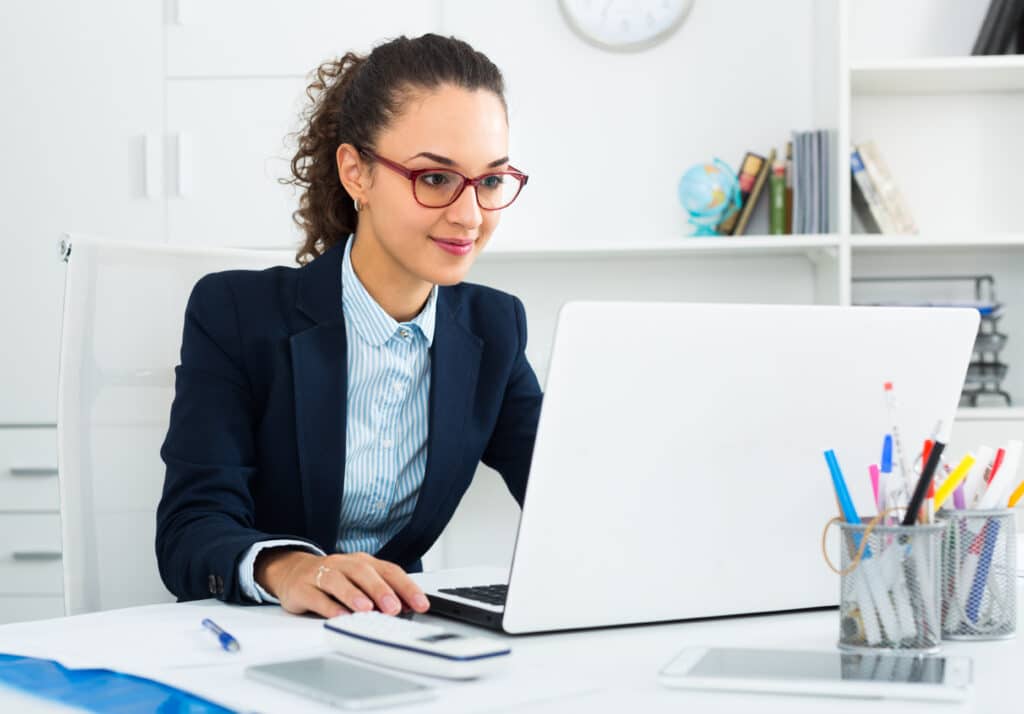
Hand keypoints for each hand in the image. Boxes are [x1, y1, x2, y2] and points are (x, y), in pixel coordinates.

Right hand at [254, 549, 430, 618]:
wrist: (292, 571)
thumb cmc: (334, 580)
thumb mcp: (360, 583)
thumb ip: (382, 594)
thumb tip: (407, 609)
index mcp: (363, 562)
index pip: (390, 571)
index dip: (406, 587)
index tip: (421, 604)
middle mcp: (343, 564)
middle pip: (364, 572)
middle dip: (381, 590)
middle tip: (394, 607)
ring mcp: (321, 574)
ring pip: (338, 581)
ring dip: (354, 595)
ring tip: (366, 609)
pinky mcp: (302, 588)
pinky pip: (317, 596)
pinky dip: (329, 606)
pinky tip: (339, 616)